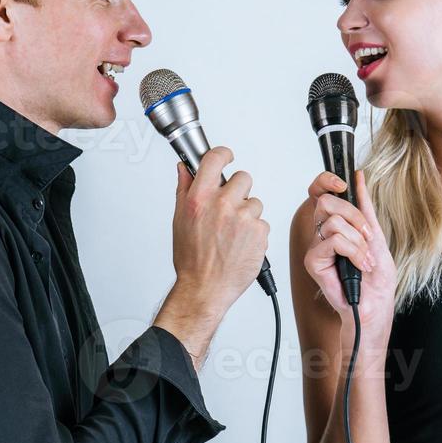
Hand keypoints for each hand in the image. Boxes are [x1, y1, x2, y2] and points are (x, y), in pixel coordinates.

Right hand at [161, 147, 270, 344]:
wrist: (205, 288)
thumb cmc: (191, 258)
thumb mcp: (180, 220)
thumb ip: (185, 189)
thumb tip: (184, 169)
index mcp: (200, 198)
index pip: (215, 158)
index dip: (223, 154)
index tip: (226, 156)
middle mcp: (222, 205)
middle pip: (243, 178)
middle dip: (238, 190)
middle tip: (229, 208)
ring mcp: (243, 218)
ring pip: (255, 202)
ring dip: (247, 213)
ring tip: (233, 233)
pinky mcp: (260, 232)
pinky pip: (262, 222)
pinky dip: (255, 232)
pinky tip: (241, 243)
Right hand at [302, 169, 395, 343]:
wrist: (375, 307)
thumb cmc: (376, 280)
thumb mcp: (377, 236)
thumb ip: (366, 208)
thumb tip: (359, 178)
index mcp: (337, 224)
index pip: (320, 192)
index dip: (326, 181)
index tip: (344, 183)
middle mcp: (323, 234)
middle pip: (325, 202)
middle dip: (354, 216)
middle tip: (367, 235)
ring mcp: (317, 248)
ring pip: (333, 223)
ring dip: (358, 241)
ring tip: (365, 259)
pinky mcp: (314, 262)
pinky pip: (333, 241)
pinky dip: (353, 252)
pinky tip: (359, 266)